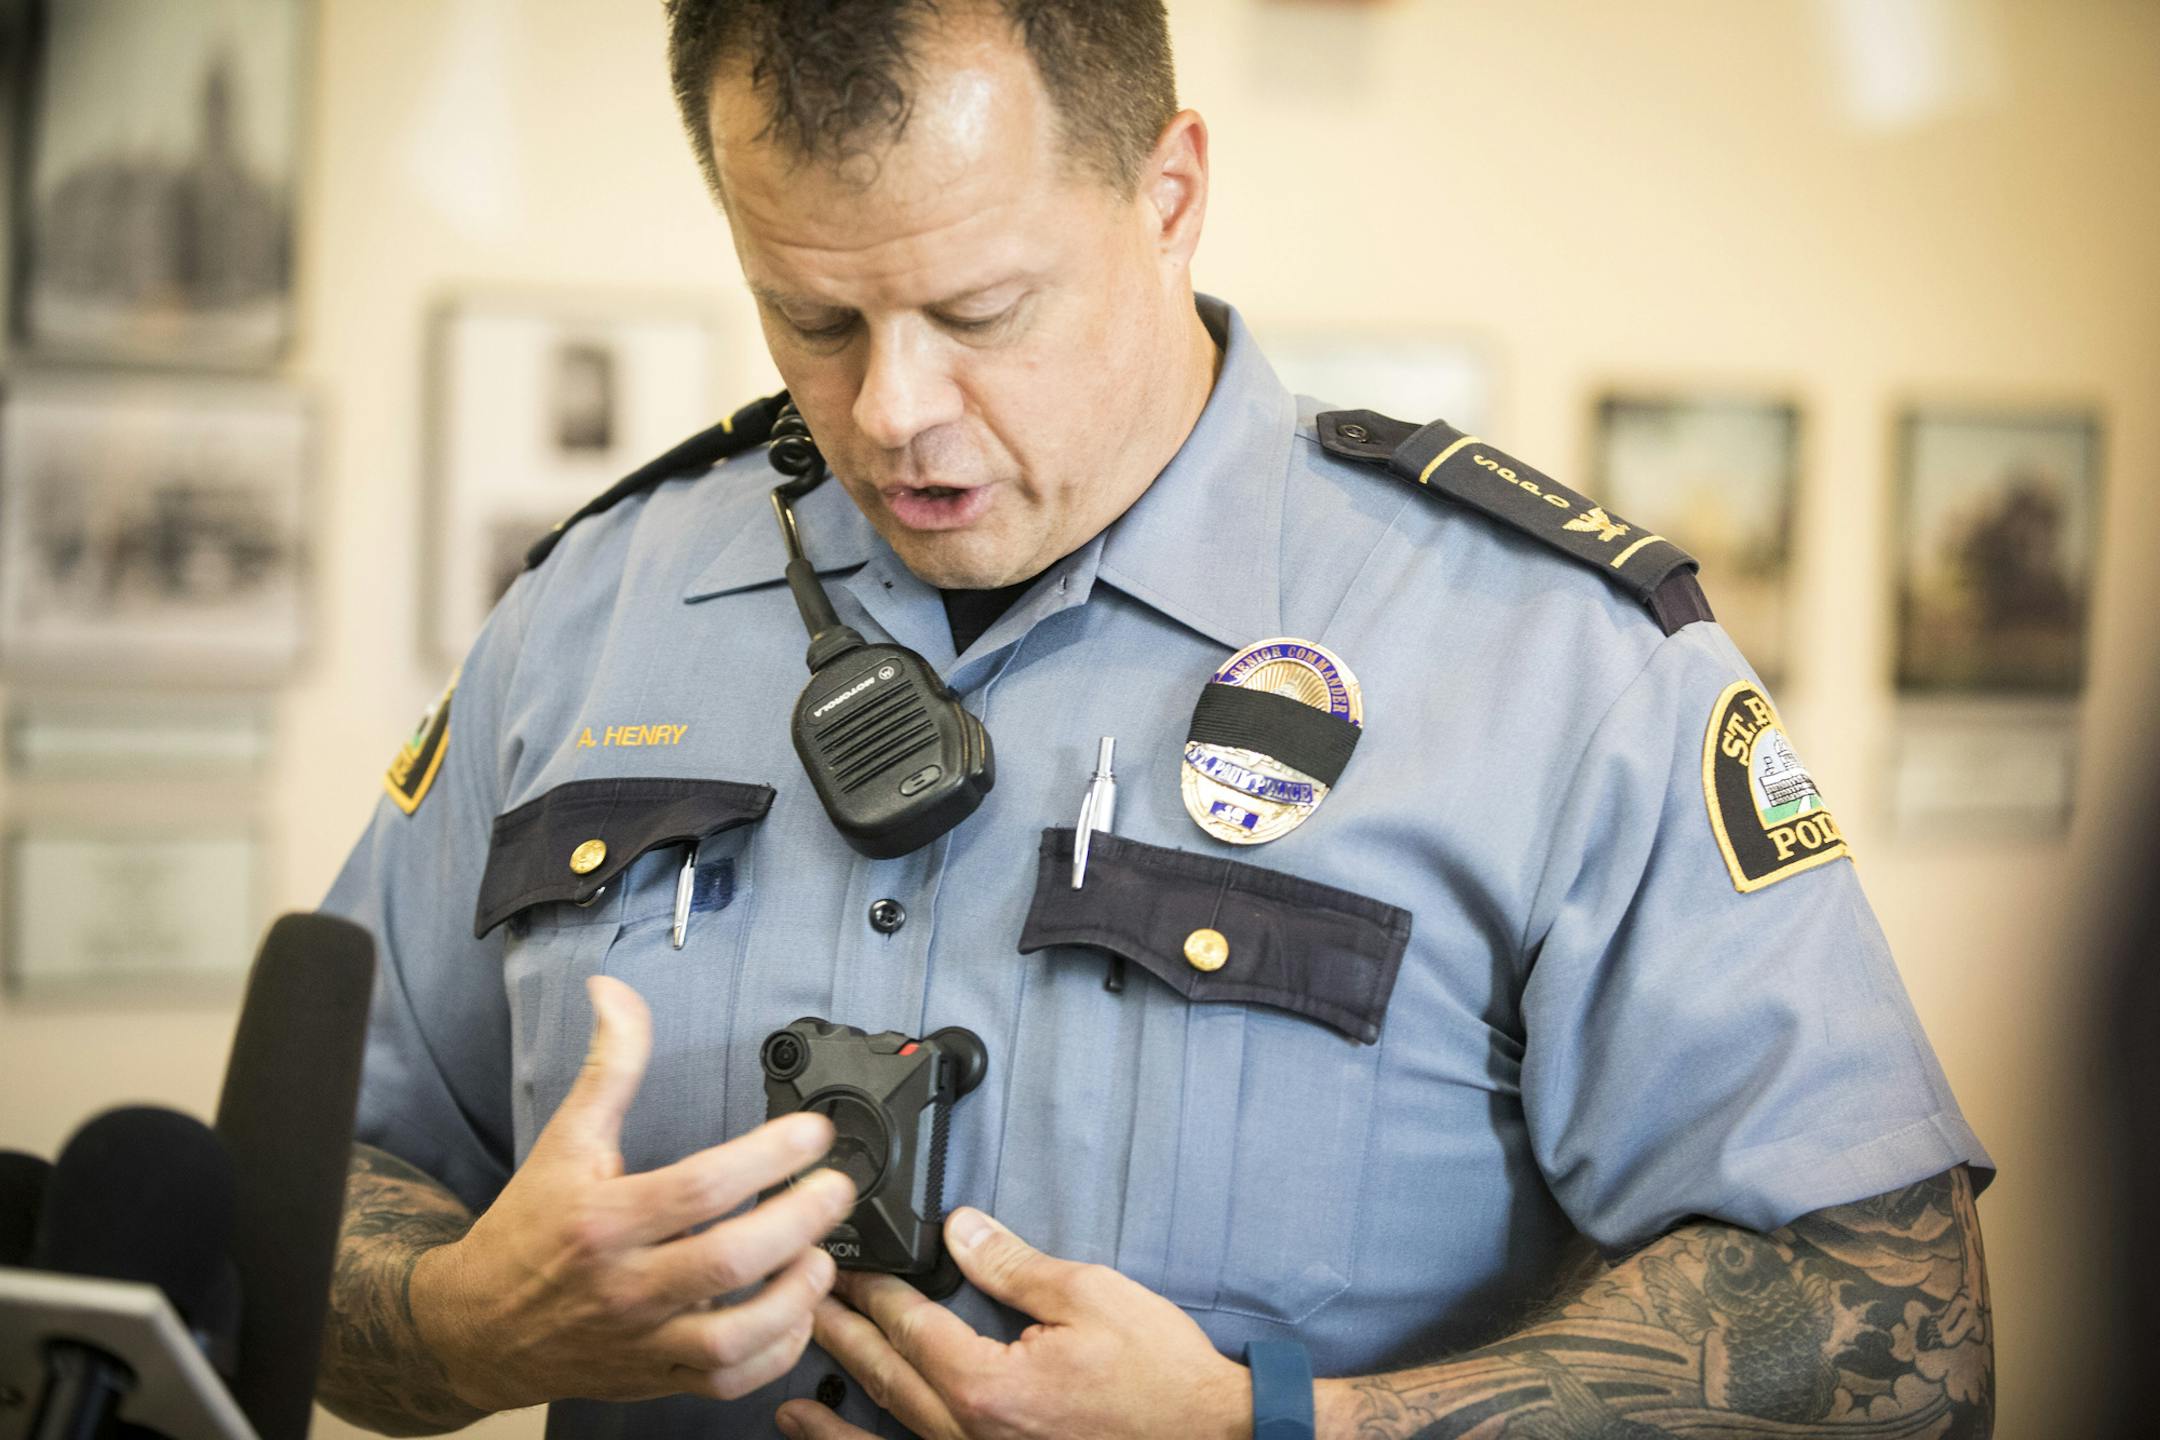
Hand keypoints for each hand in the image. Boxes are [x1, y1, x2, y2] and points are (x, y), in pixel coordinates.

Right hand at [412, 976, 856, 1408]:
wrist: (475, 1327)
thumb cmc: (528, 1231)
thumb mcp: (566, 1140)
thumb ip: (608, 1066)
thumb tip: (615, 993)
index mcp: (603, 1220)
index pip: (699, 1188)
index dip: (768, 1157)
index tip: (813, 1132)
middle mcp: (624, 1285)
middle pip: (726, 1261)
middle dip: (799, 1222)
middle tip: (837, 1189)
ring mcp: (643, 1339)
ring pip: (731, 1338)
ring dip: (793, 1298)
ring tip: (821, 1256)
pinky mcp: (656, 1377)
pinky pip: (726, 1380)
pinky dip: (773, 1352)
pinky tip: (795, 1311)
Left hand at [774, 1209, 1250, 1439]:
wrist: (1206, 1437)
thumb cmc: (1159, 1379)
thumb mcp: (1089, 1297)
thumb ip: (1013, 1266)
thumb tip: (961, 1231)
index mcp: (987, 1385)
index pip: (908, 1327)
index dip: (873, 1289)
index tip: (843, 1262)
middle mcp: (970, 1434)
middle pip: (884, 1378)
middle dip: (836, 1335)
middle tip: (794, 1304)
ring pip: (890, 1434)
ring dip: (836, 1412)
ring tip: (789, 1395)